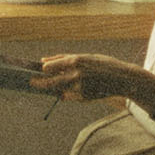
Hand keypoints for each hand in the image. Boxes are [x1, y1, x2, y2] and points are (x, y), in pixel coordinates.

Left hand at [31, 53, 154, 103]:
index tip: (38, 69)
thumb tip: (43, 60)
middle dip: (39, 83)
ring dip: (54, 89)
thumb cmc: (103, 64)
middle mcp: (76, 75)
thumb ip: (64, 59)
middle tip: (31, 82)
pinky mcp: (84, 98)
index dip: (43, 69)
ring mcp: (80, 88)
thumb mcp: (85, 57)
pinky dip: (67, 94)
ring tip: (51, 86)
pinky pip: (70, 97)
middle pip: (51, 82)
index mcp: (75, 61)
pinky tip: (70, 91)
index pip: (50, 67)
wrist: (122, 79)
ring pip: (60, 90)